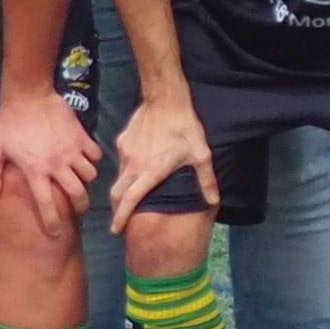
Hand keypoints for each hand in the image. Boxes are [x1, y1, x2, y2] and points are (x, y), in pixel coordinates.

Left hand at [0, 88, 99, 237]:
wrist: (29, 94)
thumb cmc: (10, 124)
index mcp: (35, 171)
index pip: (46, 204)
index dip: (52, 222)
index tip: (56, 234)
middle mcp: (57, 165)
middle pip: (78, 195)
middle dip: (80, 206)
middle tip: (78, 209)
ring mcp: (72, 151)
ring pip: (90, 176)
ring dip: (87, 181)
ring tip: (81, 181)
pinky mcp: (82, 137)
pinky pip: (95, 155)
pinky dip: (93, 160)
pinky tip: (85, 159)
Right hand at [105, 92, 216, 228]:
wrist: (165, 98)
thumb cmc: (185, 127)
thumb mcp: (200, 155)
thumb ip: (206, 180)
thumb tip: (214, 201)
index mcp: (149, 173)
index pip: (129, 201)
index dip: (121, 217)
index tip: (115, 230)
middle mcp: (133, 165)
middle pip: (117, 193)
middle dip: (117, 208)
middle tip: (120, 218)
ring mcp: (125, 152)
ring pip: (118, 176)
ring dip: (122, 188)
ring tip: (129, 194)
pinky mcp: (122, 140)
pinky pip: (121, 160)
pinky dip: (125, 169)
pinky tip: (136, 166)